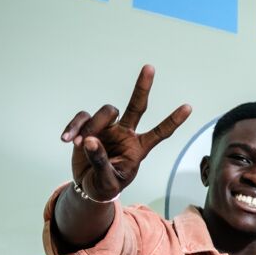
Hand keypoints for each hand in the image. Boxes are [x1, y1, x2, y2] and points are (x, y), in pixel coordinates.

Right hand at [61, 64, 190, 199]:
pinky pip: (83, 117)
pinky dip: (73, 127)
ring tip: (79, 144)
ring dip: (92, 127)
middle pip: (137, 106)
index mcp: (139, 148)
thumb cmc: (105, 186)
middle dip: (143, 87)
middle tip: (150, 67)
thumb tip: (90, 140)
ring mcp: (108, 128)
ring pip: (106, 112)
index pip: (160, 133)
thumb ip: (100, 161)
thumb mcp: (107, 180)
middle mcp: (126, 134)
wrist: (88, 187)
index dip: (173, 121)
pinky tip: (66, 139)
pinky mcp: (88, 126)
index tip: (189, 107)